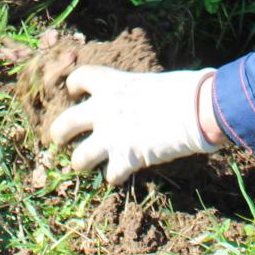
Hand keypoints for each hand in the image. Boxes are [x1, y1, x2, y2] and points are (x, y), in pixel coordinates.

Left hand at [48, 65, 220, 183]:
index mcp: (111, 84)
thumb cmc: (182, 89)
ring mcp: (112, 136)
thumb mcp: (150, 82)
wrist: (196, 109)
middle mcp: (104, 110)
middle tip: (61, 139)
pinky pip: (110, 176)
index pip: (79, 78)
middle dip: (58, 134)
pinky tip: (122, 173)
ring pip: (79, 159)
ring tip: (90, 164)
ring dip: (83, 163)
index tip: (75, 93)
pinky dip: (115, 176)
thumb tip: (138, 100)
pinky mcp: (126, 159)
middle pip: (63, 124)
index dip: (73, 85)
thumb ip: (133, 93)